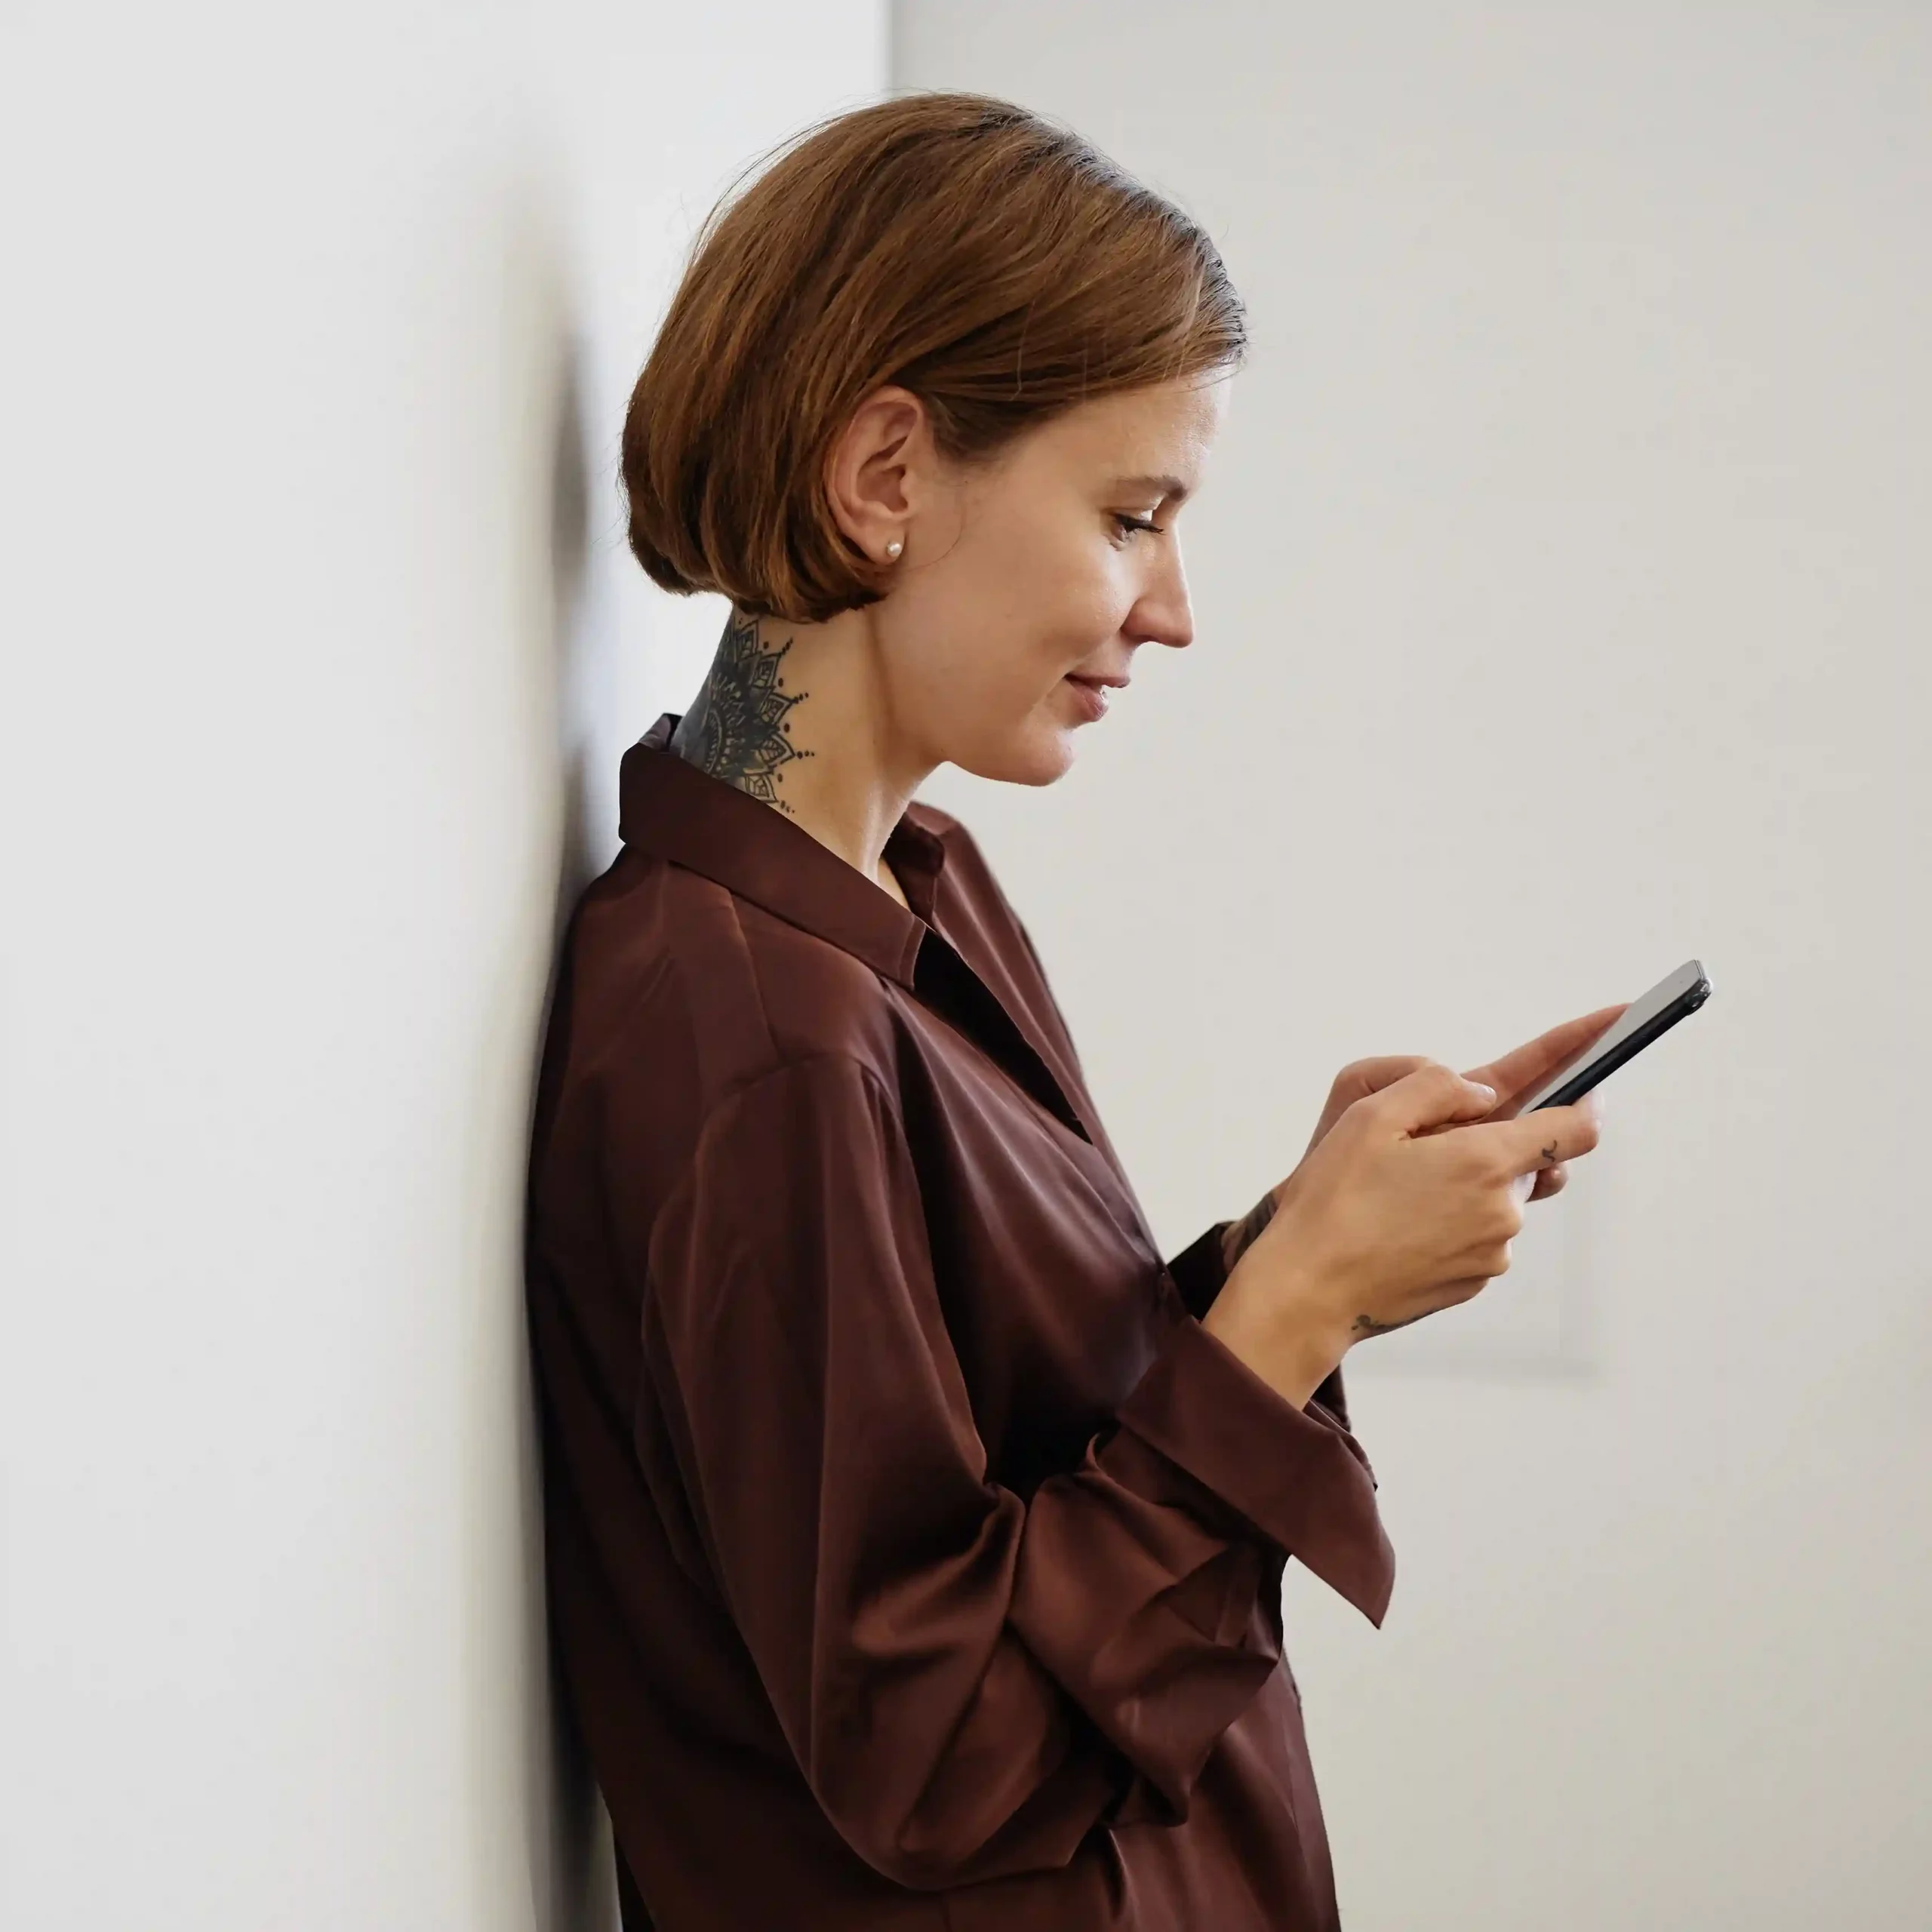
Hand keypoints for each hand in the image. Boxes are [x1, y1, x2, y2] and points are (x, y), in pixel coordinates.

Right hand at [1202, 1062, 1603, 1406]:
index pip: (1576, 1127)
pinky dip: (1452, 1221)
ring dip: (1469, 1186)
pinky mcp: (1472, 1281)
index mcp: (1486, 1161)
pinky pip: (1478, 1236)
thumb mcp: (1372, 1115)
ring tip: (1403, 1192)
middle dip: (1493, 1145)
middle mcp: (1503, 1212)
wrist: (1309, 1290)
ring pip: (1499, 1200)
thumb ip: (1437, 1085)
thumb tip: (1482, 1093)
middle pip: (1528, 1161)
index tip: (1585, 1086)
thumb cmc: (1333, 1202)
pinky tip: (1401, 1224)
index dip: (1585, 1099)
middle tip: (1429, 1146)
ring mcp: (1491, 1253)